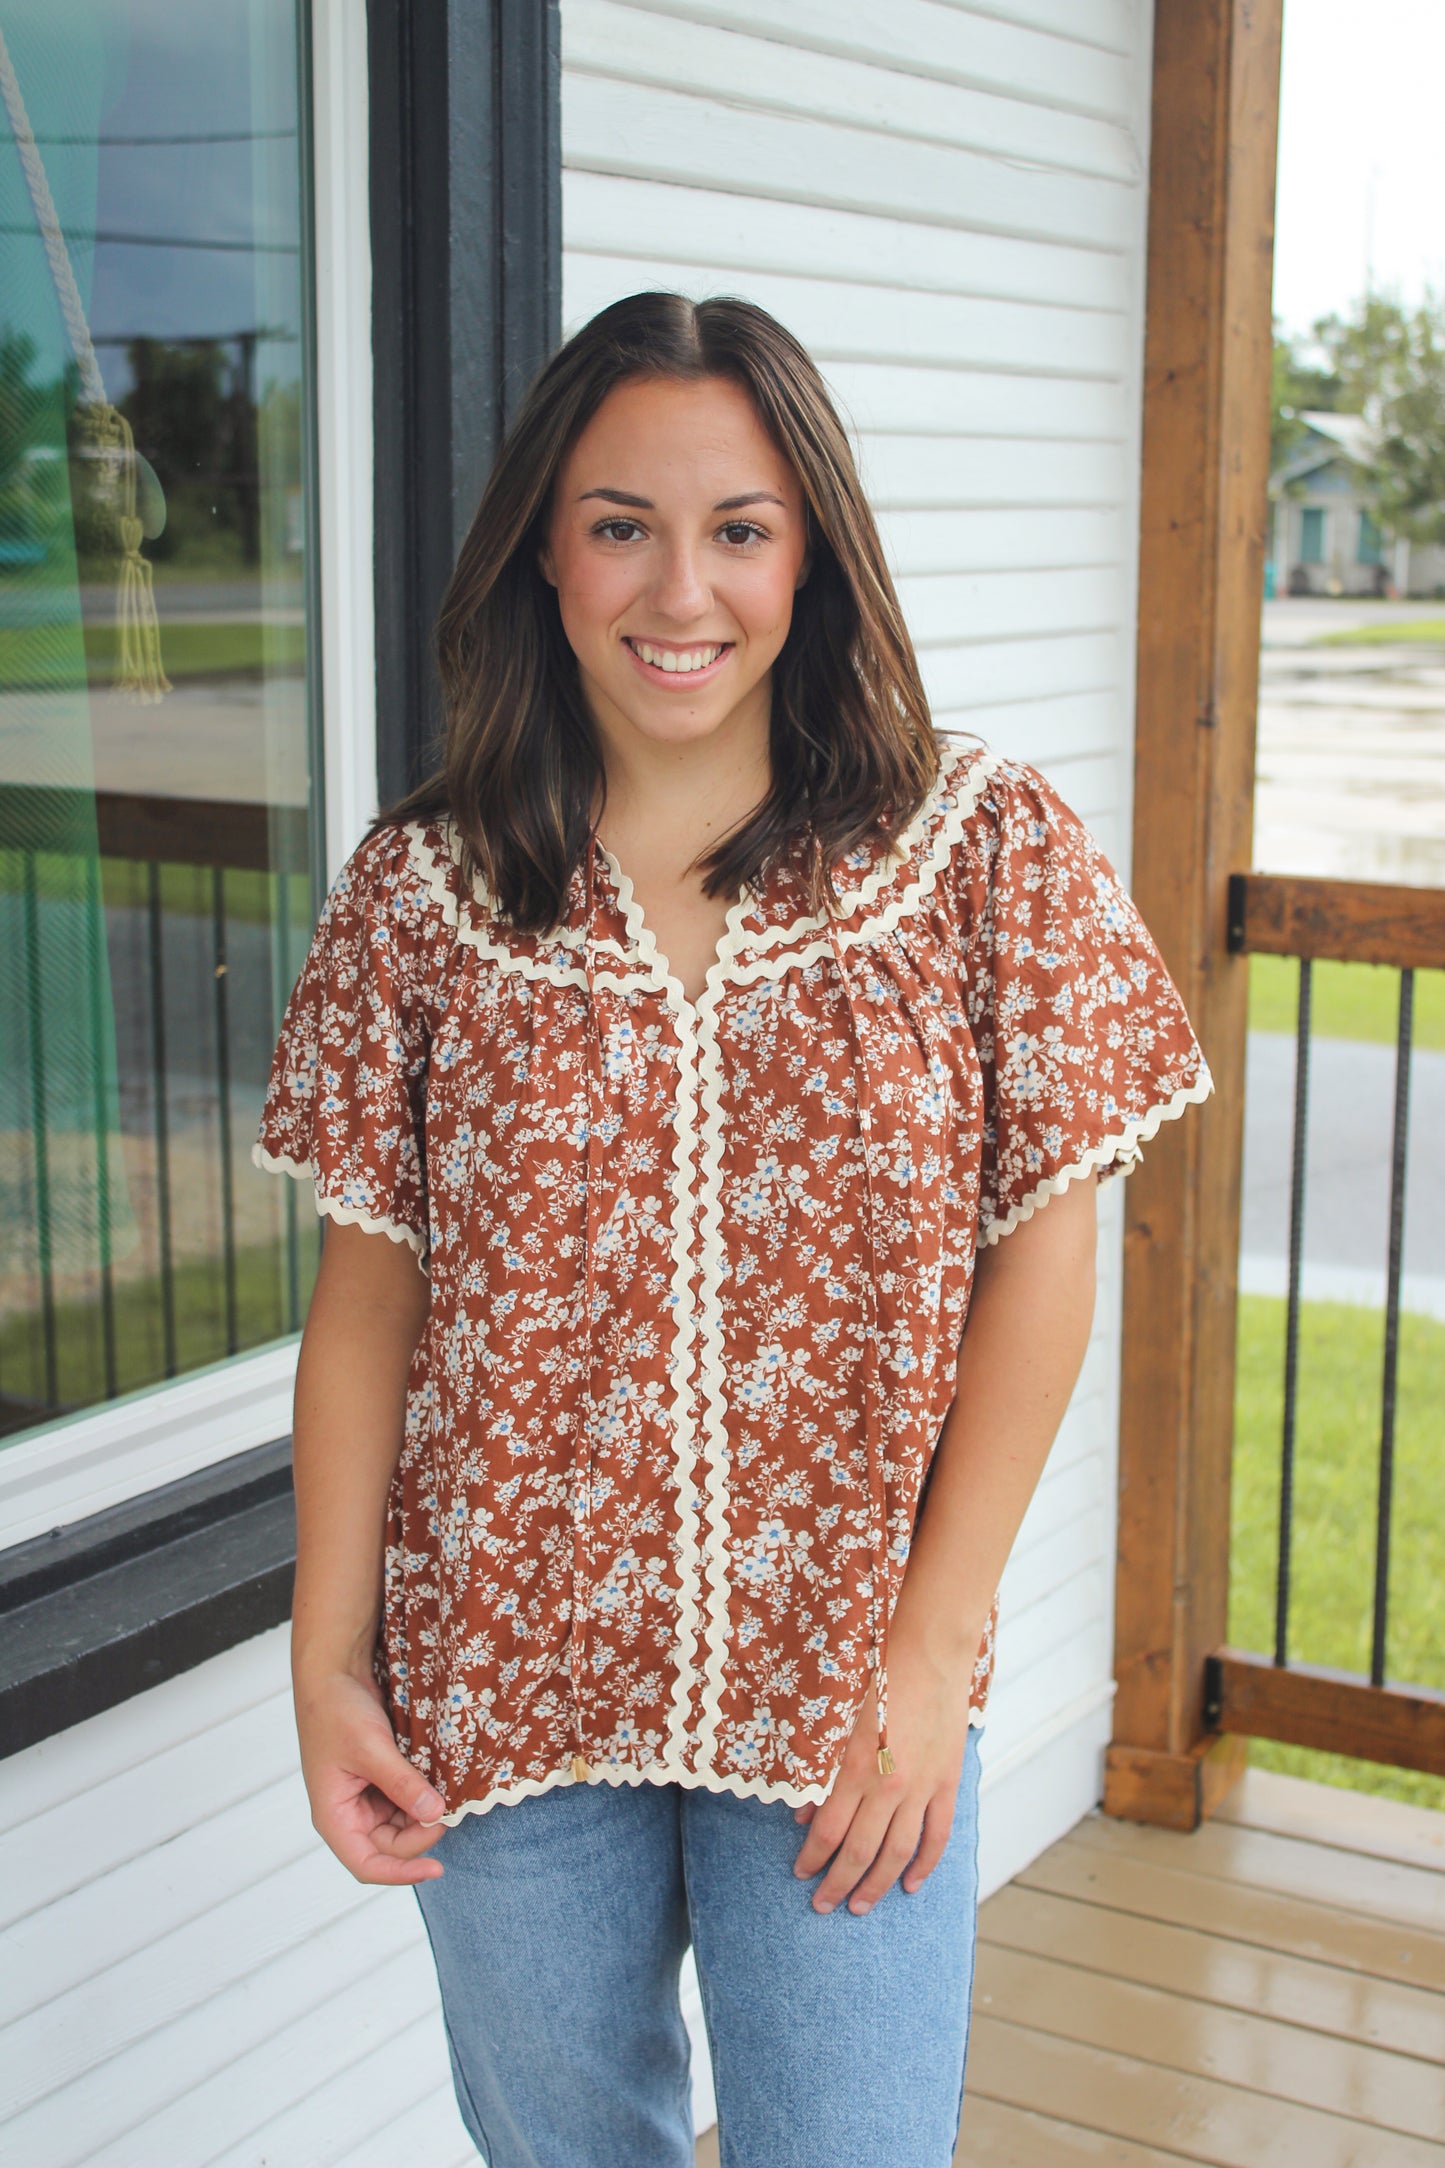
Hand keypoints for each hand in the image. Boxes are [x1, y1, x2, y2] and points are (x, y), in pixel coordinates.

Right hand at [294, 1664, 447, 1885]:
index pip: (367, 1865)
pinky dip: (424, 1795)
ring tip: (448, 1796)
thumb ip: (402, 1784)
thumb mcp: (371, 1749)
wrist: (332, 1672)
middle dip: (420, 1834)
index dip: (401, 1874)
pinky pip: (406, 1800)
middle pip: (390, 1846)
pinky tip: (441, 1782)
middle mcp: (349, 1813)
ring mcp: (366, 1797)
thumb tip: (434, 1813)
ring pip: (402, 1824)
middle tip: (450, 1811)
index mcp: (335, 1817)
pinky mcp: (380, 1779)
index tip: (436, 1868)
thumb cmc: (336, 1710)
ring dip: (425, 1815)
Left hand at [790, 1629, 973, 1915]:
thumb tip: (806, 1816)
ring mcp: (922, 1788)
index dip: (812, 1859)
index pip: (829, 1832)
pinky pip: (937, 1836)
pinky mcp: (947, 1784)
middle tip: (822, 1905)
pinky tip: (909, 1885)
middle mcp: (889, 1785)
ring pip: (897, 1853)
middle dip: (838, 1883)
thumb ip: (823, 1773)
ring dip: (876, 1885)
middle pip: (860, 1852)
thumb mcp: (840, 1723)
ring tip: (859, 1906)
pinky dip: (924, 1865)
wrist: (929, 1656)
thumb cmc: (878, 1682)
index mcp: (856, 1768)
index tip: (800, 1874)